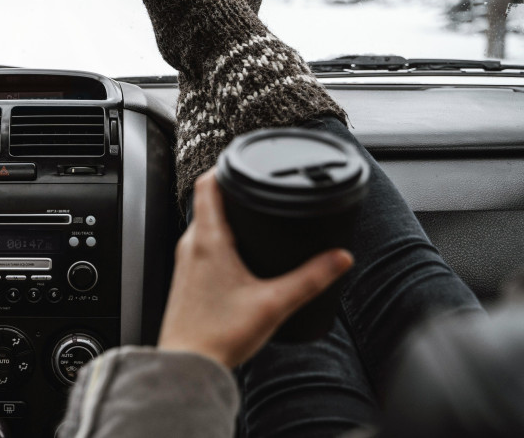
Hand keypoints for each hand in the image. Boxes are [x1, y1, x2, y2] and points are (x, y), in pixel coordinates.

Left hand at [157, 170, 353, 368]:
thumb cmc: (219, 336)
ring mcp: (184, 261)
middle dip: (231, 191)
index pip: (206, 184)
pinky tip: (237, 253)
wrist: (188, 364)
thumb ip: (311, 278)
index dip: (224, 166)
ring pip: (203, 224)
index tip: (241, 159)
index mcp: (208, 240)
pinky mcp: (185, 278)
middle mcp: (189, 245)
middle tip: (255, 188)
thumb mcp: (275, 303)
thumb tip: (340, 257)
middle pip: (207, 202)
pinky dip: (218, 237)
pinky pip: (200, 245)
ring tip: (250, 215)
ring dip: (224, 215)